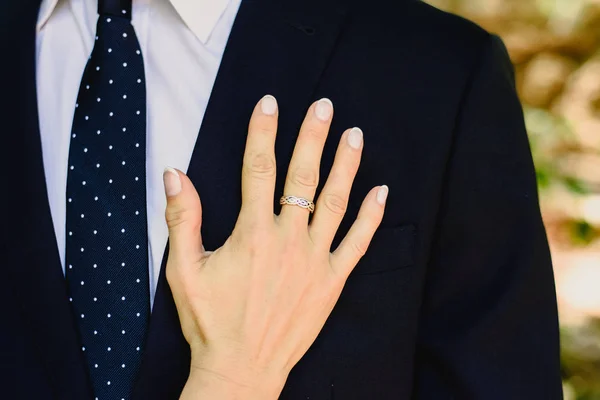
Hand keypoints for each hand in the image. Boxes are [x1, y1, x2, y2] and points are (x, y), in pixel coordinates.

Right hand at [163, 96, 387, 398]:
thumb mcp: (183, 270)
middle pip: (303, 176)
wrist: (241, 370)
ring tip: (354, 135)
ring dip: (346, 165)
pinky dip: (372, 216)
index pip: (259, 169)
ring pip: (336, 202)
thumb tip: (175, 174)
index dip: (263, 132)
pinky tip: (381, 191)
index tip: (269, 103)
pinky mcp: (332, 282)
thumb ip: (182, 219)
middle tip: (323, 106)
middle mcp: (288, 240)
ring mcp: (315, 261)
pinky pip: (358, 243)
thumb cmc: (210, 322)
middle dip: (312, 136)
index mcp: (252, 234)